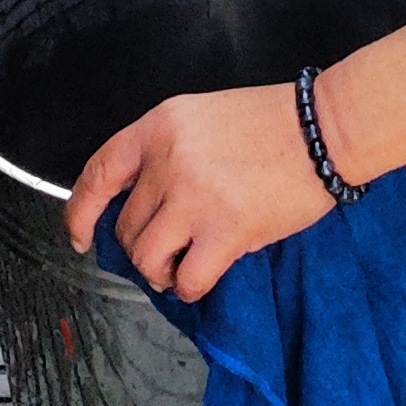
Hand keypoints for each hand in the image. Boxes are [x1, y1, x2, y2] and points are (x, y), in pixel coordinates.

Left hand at [69, 83, 335, 299]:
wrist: (325, 130)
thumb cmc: (273, 123)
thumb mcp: (205, 118)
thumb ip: (169, 154)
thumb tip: (145, 207)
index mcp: (162, 125)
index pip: (100, 171)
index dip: (81, 211)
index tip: (80, 235)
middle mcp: (169, 160)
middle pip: (126, 225)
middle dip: (143, 245)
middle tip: (170, 248)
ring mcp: (195, 197)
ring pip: (147, 258)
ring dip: (161, 271)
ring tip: (182, 266)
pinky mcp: (225, 232)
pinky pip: (186, 279)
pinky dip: (190, 287)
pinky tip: (204, 275)